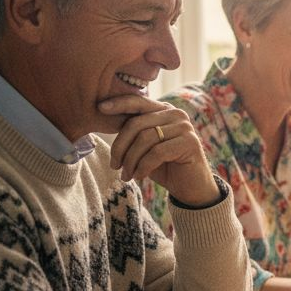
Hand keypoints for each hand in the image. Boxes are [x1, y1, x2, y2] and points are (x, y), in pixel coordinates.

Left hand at [100, 95, 217, 206]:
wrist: (190, 187)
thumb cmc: (164, 166)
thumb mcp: (145, 147)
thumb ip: (134, 132)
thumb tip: (105, 116)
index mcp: (164, 110)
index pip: (138, 102)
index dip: (119, 104)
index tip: (100, 108)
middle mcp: (176, 114)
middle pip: (137, 124)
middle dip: (120, 147)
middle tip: (114, 166)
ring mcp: (185, 127)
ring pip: (145, 139)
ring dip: (131, 161)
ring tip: (126, 175)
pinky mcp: (190, 143)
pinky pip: (157, 152)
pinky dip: (143, 167)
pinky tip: (139, 176)